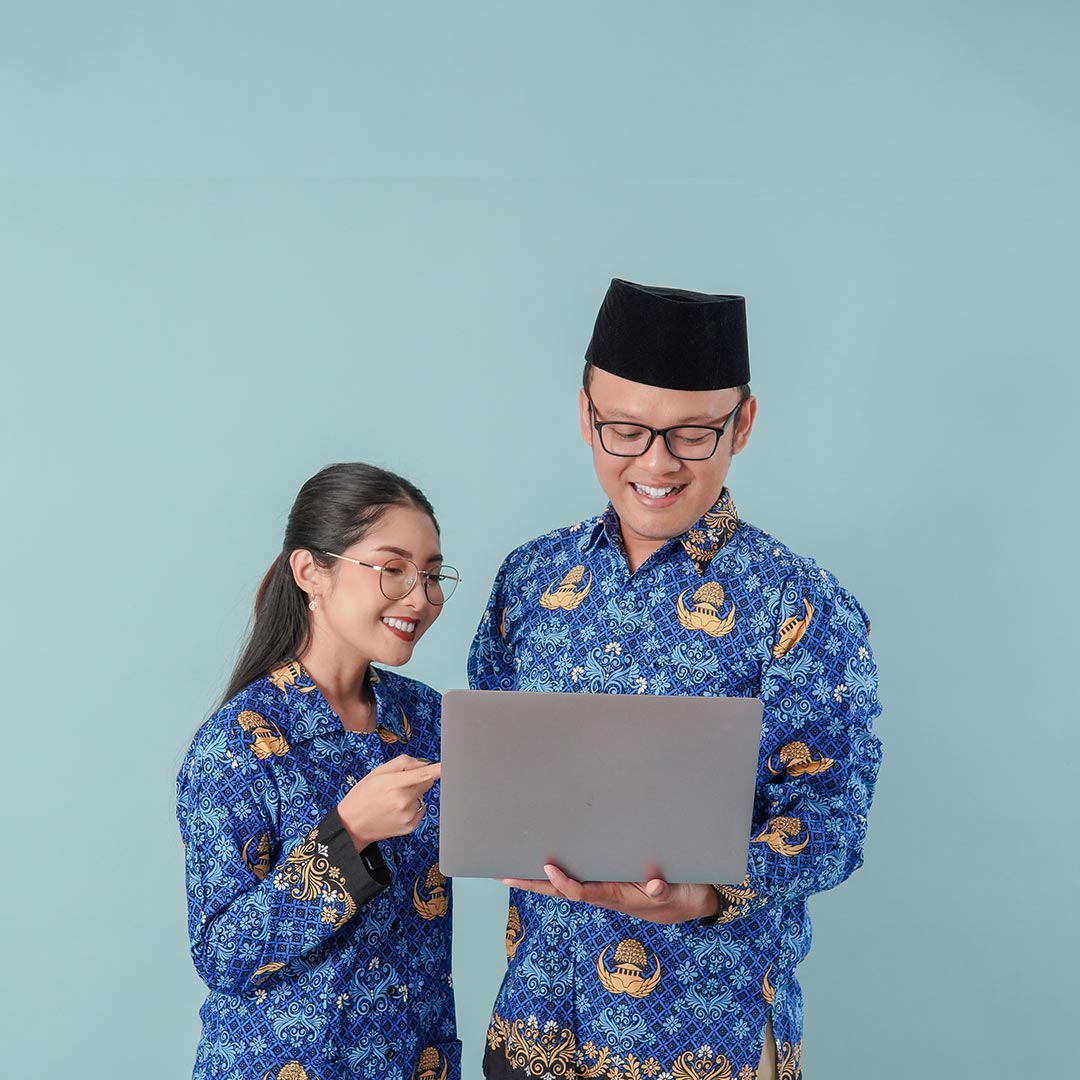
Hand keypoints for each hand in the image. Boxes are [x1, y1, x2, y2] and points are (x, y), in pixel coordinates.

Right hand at [337, 755, 439, 849]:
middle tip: (399, 783)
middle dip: (418, 779)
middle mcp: (404, 800)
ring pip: (422, 796)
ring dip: (413, 795)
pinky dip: (412, 807)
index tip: (451, 765)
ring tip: (393, 800)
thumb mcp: (377, 772)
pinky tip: (396, 810)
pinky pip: (420, 810)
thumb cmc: (362, 796)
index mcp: (395, 784)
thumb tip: (422, 763)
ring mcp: (408, 815)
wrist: (351, 825)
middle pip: (427, 783)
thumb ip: (402, 763)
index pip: (424, 774)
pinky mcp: (410, 826)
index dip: (439, 769)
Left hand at [501, 863, 719, 924]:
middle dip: (535, 886)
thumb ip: (664, 890)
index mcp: (617, 897)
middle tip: (506, 877)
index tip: (548, 867)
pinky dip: (560, 877)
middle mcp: (606, 896)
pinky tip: (549, 868)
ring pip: (568, 888)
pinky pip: (580, 882)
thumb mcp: (678, 893)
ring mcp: (607, 892)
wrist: (696, 903)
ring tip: (515, 871)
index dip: (564, 882)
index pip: (583, 892)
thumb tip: (654, 884)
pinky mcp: (612, 886)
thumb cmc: (684, 895)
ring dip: (541, 882)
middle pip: (563, 893)